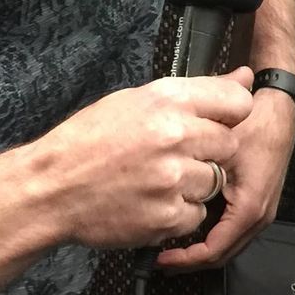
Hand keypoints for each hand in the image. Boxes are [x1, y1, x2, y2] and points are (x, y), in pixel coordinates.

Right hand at [28, 69, 254, 250]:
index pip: (237, 103)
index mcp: (166, 100)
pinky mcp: (167, 216)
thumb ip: (195, 91)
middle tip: (175, 157)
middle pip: (229, 145)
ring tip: (156, 180)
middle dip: (208, 152)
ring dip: (193, 185)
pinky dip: (178, 213)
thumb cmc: (87, 142)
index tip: (215, 124)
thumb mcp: (135, 100)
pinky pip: (196, 215)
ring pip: (214, 182)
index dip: (230, 116)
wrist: (49, 189)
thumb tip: (245, 78)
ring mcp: (172, 179)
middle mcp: (174, 136)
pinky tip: (150, 201)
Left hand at [159, 67, 294, 270]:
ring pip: (228, 245)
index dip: (185, 260)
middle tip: (162, 261)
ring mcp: (261, 211)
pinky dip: (212, 236)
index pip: (214, 250)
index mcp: (250, 208)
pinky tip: (192, 227)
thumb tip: (167, 201)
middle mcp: (259, 216)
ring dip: (201, 251)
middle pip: (222, 255)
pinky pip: (233, 231)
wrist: (279, 111)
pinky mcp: (258, 203)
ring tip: (173, 249)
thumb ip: (198, 177)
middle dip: (191, 262)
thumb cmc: (256, 125)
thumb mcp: (219, 151)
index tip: (162, 259)